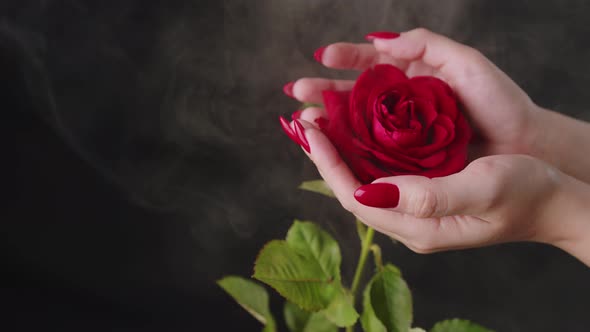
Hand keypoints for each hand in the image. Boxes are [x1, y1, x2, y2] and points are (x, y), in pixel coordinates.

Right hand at [287, 28, 540, 159]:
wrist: (523, 144)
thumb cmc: (497, 100)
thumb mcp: (465, 62)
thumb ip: (425, 45)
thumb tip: (379, 40)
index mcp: (410, 77)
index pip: (368, 63)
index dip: (344, 59)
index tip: (322, 57)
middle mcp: (399, 105)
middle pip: (353, 96)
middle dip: (323, 92)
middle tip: (297, 93)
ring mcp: (400, 134)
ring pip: (356, 126)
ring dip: (328, 123)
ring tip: (305, 122)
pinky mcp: (405, 161)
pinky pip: (371, 154)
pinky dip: (348, 150)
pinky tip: (330, 148)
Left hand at [294, 119, 589, 264]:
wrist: (556, 202)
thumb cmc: (528, 193)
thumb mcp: (483, 189)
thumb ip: (429, 197)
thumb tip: (369, 191)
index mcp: (419, 228)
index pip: (357, 198)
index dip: (328, 164)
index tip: (311, 130)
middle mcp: (411, 224)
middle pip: (353, 191)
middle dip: (326, 156)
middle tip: (306, 118)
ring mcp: (417, 213)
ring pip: (364, 183)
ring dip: (340, 152)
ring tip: (322, 120)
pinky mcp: (425, 199)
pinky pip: (382, 176)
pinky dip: (363, 153)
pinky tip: (356, 131)